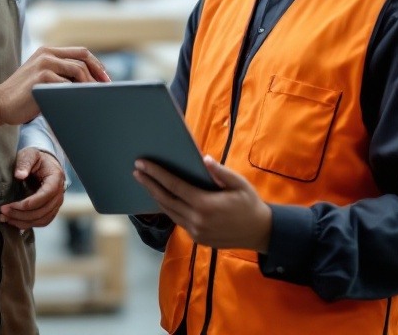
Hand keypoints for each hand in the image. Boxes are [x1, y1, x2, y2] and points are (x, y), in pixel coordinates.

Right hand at [0, 46, 109, 130]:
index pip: (81, 52)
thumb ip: (60, 74)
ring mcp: (44, 64)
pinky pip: (67, 84)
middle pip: (83, 59)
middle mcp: (47, 54)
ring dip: (90, 85)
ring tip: (95, 97)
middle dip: (98, 74)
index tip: (105, 79)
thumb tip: (88, 83)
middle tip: (106, 89)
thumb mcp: (42, 78)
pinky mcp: (42, 77)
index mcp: (48, 51)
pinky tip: (81, 102)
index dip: (97, 65)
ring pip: (78, 70)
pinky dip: (77, 93)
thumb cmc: (23, 96)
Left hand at [0, 148, 64, 229]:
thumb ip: (25, 163)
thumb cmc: (36, 159)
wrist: (44, 164)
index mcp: (55, 178)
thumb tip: (19, 175)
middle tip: (2, 212)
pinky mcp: (51, 210)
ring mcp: (57, 203)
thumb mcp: (30, 155)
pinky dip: (27, 224)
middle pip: (42, 211)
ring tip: (5, 218)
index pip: (45, 196)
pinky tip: (13, 221)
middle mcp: (60, 193)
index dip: (28, 204)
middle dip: (21, 215)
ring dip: (22, 222)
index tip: (10, 205)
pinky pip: (42, 222)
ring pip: (42, 220)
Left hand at [133, 156, 272, 252]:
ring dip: (156, 196)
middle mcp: (197, 220)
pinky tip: (162, 198)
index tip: (142, 164)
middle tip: (136, 171)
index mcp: (205, 204)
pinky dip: (168, 208)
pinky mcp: (197, 238)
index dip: (156, 174)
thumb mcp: (239, 184)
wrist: (260, 232)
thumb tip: (203, 159)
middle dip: (149, 184)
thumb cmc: (250, 203)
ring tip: (145, 182)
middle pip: (166, 199)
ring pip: (169, 212)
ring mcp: (196, 231)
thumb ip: (220, 172)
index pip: (174, 186)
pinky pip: (178, 220)